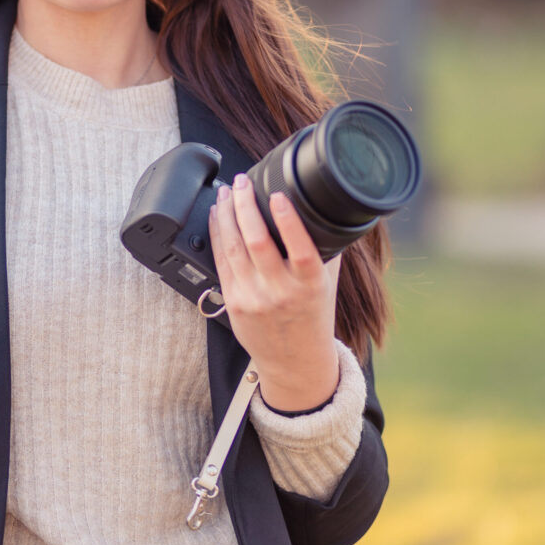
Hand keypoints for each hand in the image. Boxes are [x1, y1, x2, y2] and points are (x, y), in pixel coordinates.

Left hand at [208, 173, 340, 411]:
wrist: (295, 362)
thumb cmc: (313, 317)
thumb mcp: (327, 284)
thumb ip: (324, 250)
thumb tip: (322, 211)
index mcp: (310, 284)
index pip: (300, 248)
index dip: (287, 220)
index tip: (278, 194)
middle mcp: (281, 292)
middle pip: (257, 242)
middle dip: (245, 206)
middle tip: (241, 182)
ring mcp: (253, 298)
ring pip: (233, 248)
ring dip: (227, 215)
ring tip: (226, 193)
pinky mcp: (233, 302)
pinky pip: (221, 262)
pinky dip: (217, 235)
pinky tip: (218, 218)